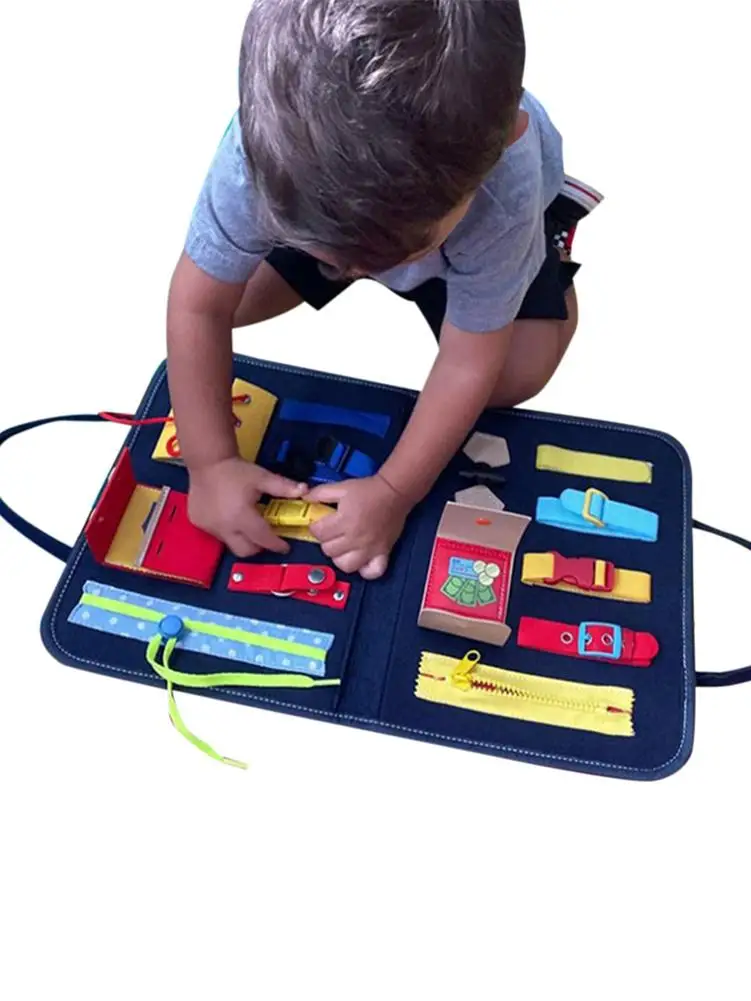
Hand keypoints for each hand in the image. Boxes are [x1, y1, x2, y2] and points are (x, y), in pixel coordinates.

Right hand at [189, 457, 306, 557]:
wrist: (206, 461)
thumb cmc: (236, 470)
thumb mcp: (262, 478)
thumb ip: (283, 487)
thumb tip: (305, 490)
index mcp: (242, 517)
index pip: (263, 539)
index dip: (276, 545)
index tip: (285, 546)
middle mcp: (224, 527)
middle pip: (245, 551)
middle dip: (258, 547)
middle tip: (265, 536)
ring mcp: (209, 527)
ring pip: (230, 543)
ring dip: (241, 538)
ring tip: (246, 522)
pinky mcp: (199, 523)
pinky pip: (217, 534)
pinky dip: (226, 530)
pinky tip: (228, 515)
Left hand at [305, 474, 412, 578]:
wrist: (394, 492)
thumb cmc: (367, 490)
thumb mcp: (341, 487)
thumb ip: (320, 493)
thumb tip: (304, 499)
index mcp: (344, 521)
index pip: (319, 533)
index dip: (315, 527)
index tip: (320, 523)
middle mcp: (355, 538)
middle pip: (329, 550)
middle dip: (326, 541)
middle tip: (332, 533)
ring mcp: (370, 549)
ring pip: (345, 565)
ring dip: (340, 557)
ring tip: (343, 547)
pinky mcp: (383, 553)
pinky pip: (372, 572)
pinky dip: (364, 570)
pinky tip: (360, 560)